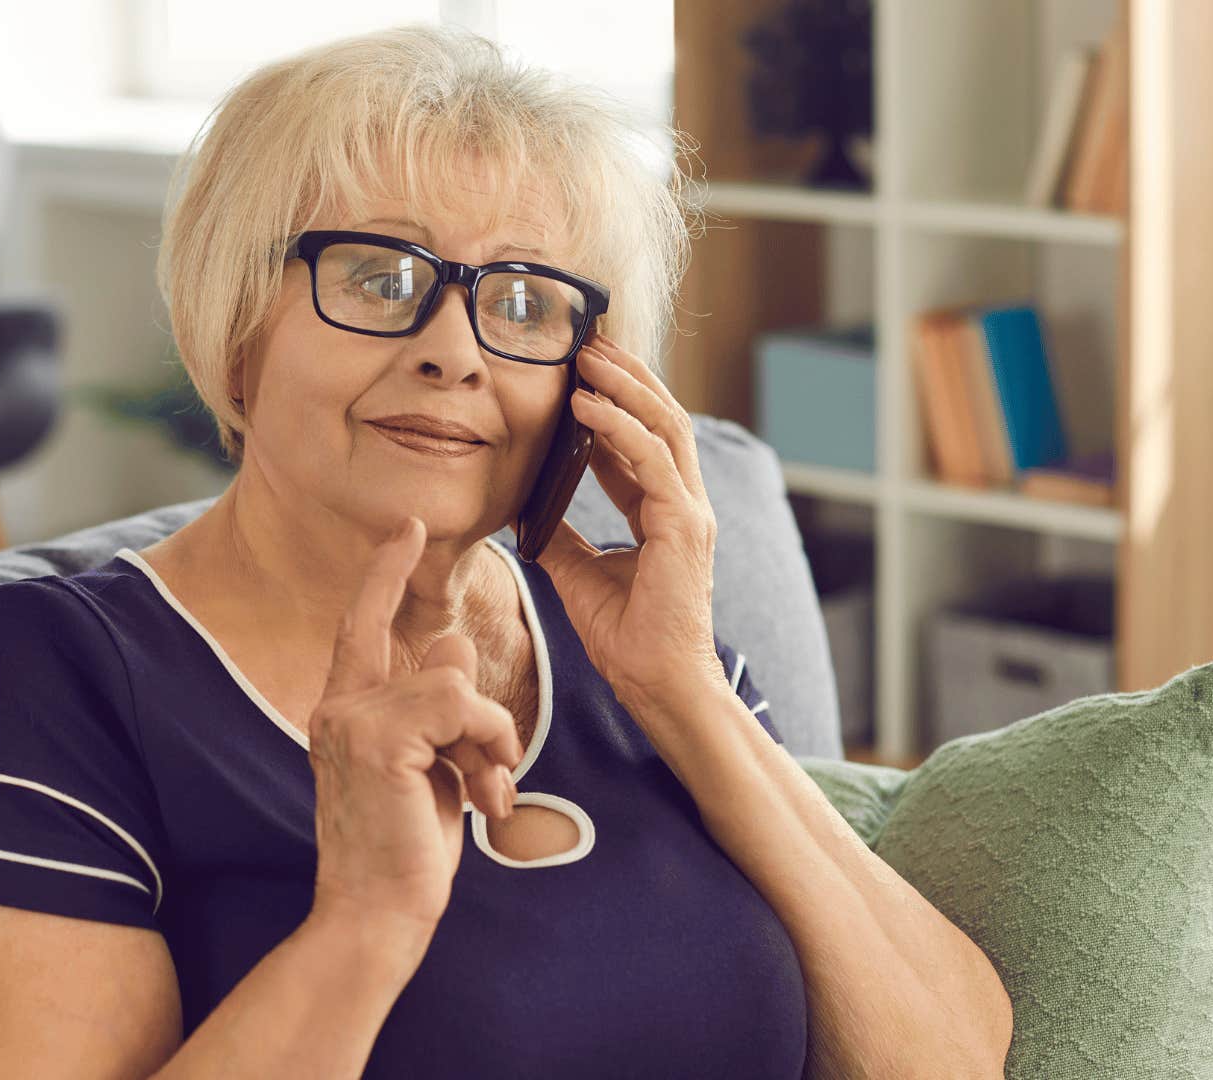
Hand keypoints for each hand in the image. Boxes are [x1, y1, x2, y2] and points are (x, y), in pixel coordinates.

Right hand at [306, 516, 523, 938]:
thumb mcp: (429, 768)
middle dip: (481, 717)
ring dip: (490, 739)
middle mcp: (338, 706)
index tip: (411, 527)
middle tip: (491, 780)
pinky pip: (459, 704)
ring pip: (454, 682)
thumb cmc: (402, 852)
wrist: (375, 915)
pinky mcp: (379, 739)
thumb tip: (450, 641)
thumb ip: (436, 706)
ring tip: (488, 792)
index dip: (386, 573)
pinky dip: (487, 743)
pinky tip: (484, 793)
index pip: (361, 623)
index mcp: (343, 710)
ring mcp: (352, 719)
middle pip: (436, 660)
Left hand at [533, 330, 722, 711]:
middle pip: (661, 417)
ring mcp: (690, 512)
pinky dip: (620, 427)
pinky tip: (588, 406)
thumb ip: (559, 534)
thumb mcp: (577, 573)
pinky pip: (654, 461)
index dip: (613, 399)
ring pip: (664, 426)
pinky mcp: (685, 528)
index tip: (579, 368)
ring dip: (624, 385)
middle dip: (625, 374)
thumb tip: (522, 506)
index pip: (642, 437)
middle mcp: (684, 503)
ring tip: (586, 356)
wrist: (656, 685)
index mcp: (665, 510)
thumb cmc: (627, 638)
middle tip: (587, 340)